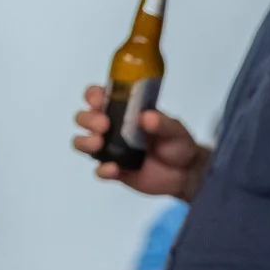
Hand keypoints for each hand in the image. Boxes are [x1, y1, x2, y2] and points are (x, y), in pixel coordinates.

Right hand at [73, 86, 205, 198]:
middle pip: (84, 118)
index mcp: (123, 110)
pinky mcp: (114, 170)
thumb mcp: (175, 130)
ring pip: (82, 142)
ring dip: (85, 142)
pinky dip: (102, 170)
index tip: (99, 101)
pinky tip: (113, 169)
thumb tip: (146, 117)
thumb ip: (163, 123)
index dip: (93, 96)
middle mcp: (111, 127)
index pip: (98, 96)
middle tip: (104, 125)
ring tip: (98, 144)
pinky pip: (100, 170)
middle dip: (88, 119)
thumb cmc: (177, 144)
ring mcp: (109, 149)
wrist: (186, 174)